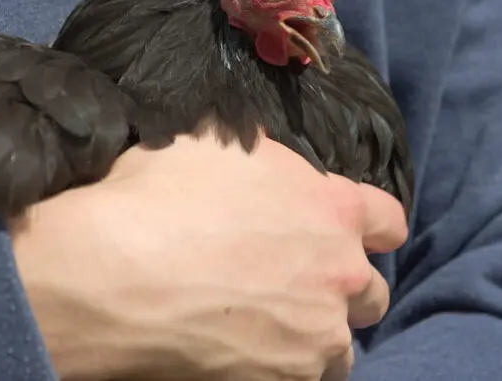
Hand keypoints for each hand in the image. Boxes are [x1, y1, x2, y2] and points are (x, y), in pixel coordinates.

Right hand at [8, 130, 407, 380]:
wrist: (114, 275)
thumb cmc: (159, 198)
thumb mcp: (211, 144)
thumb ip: (258, 155)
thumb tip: (256, 151)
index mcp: (332, 207)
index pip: (388, 220)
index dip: (373, 227)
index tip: (358, 236)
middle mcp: (340, 272)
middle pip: (372, 291)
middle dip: (343, 288)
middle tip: (301, 286)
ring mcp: (317, 333)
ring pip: (340, 345)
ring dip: (315, 335)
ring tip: (273, 329)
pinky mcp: (288, 379)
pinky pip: (304, 378)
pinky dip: (283, 368)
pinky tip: (247, 355)